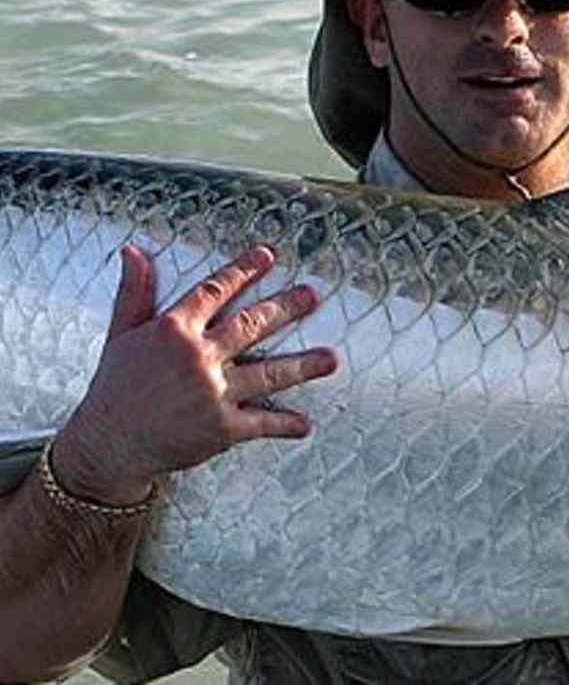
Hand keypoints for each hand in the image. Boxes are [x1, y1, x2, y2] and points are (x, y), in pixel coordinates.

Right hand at [54, 245, 337, 504]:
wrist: (109, 443)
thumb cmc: (115, 385)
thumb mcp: (121, 334)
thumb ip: (135, 292)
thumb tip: (135, 251)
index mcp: (174, 330)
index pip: (215, 291)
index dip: (243, 270)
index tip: (268, 256)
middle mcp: (198, 357)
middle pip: (253, 325)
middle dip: (287, 308)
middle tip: (314, 295)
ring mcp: (213, 393)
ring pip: (270, 373)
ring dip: (305, 365)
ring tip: (331, 359)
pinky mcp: (222, 428)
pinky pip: (263, 423)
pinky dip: (286, 425)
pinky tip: (306, 424)